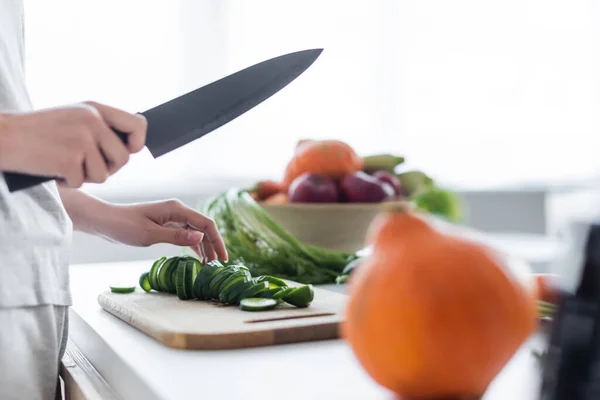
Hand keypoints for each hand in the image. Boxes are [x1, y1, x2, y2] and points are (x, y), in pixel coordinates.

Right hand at [0, 101, 146, 186]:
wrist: (4, 137)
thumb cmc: (39, 133)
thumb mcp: (74, 118)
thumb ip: (101, 128)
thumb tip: (132, 149)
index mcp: (95, 109)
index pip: (138, 124)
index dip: (137, 142)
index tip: (129, 150)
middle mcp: (93, 121)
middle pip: (123, 158)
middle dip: (108, 168)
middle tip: (84, 164)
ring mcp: (82, 140)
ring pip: (105, 175)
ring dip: (86, 177)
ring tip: (64, 162)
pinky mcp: (70, 159)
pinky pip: (82, 183)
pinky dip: (68, 182)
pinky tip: (53, 169)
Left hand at [100, 199, 227, 262]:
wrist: (105, 221)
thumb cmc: (124, 226)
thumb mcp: (150, 234)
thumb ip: (176, 237)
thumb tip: (200, 237)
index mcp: (176, 209)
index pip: (206, 223)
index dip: (217, 240)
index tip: (223, 258)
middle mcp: (177, 211)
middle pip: (204, 227)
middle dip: (213, 245)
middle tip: (219, 265)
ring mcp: (172, 217)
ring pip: (196, 232)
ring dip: (204, 247)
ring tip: (210, 264)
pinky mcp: (166, 224)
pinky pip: (186, 234)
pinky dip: (193, 245)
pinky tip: (199, 257)